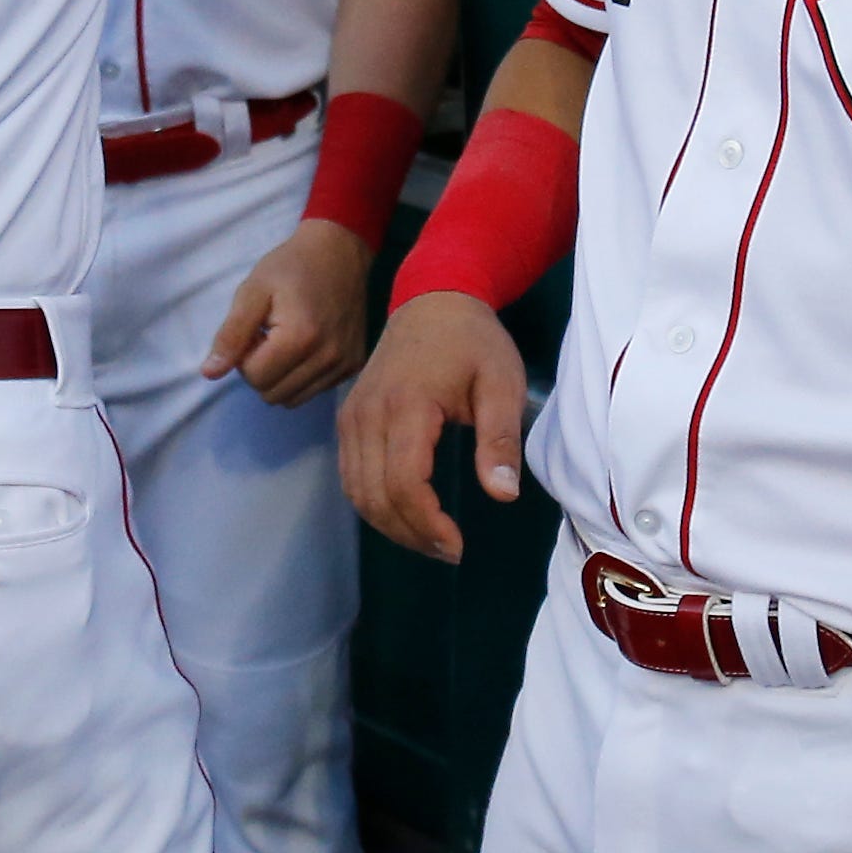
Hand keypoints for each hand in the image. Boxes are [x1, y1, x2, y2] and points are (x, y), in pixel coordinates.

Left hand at [203, 218, 376, 406]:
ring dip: (281, 377)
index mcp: (300, 338)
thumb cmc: (290, 267)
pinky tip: (305, 347)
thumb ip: (231, 335)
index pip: (255, 378)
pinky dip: (302, 377)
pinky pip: (315, 390)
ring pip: (294, 399)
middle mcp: (328, 358)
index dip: (245, 357)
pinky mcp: (354, 366)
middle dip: (261, 371)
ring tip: (286, 342)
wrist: (339, 251)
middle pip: (273, 394)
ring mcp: (345, 365)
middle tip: (268, 336)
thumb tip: (210, 373)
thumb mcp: (253, 292)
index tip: (255, 331)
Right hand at [341, 288, 524, 563]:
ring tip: (432, 540)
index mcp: (407, 405)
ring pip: (357, 492)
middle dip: (410, 533)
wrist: (433, 301)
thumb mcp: (502, 384)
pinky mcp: (348, 419)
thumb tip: (503, 495)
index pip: (402, 483)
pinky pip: (351, 476)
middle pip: (374, 495)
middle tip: (449, 551)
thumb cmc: (474, 342)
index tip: (457, 545)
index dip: (426, 523)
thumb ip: (501, 441)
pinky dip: (374, 504)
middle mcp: (368, 414)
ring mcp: (351, 417)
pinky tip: (407, 515)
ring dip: (390, 525)